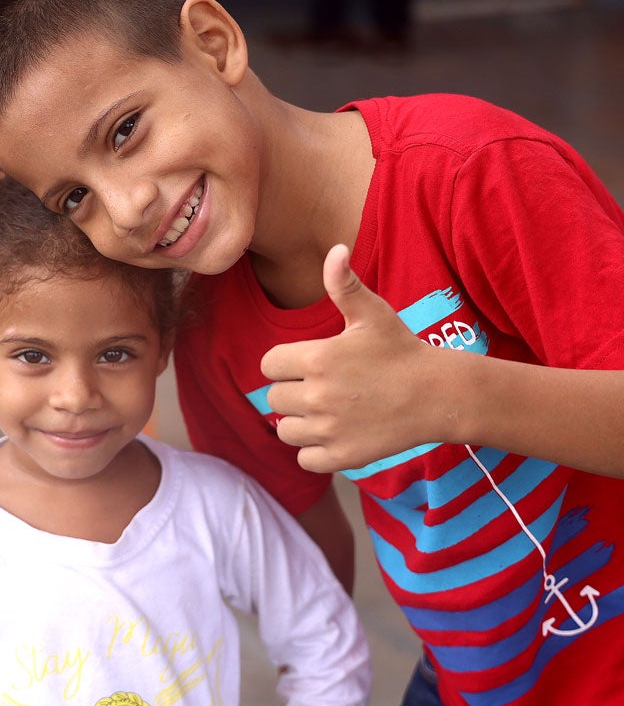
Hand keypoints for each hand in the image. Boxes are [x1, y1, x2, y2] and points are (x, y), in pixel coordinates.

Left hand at [261, 244, 438, 471]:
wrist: (438, 394)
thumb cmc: (402, 349)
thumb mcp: (373, 313)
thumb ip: (344, 284)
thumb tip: (334, 249)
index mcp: (317, 359)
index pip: (268, 365)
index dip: (283, 363)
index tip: (306, 364)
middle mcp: (317, 396)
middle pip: (274, 398)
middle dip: (291, 391)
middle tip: (321, 387)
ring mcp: (329, 429)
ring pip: (285, 431)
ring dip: (298, 423)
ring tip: (323, 412)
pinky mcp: (342, 456)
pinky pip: (305, 458)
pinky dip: (313, 451)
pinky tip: (332, 434)